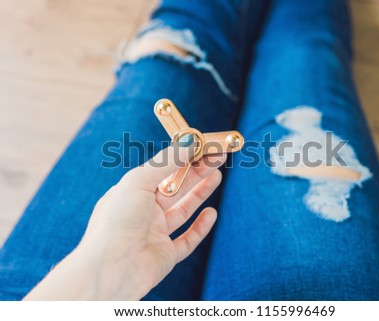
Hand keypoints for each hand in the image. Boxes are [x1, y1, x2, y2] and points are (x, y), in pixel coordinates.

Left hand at [24, 146, 225, 299]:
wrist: (109, 269)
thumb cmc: (117, 221)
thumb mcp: (140, 181)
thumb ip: (167, 162)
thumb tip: (190, 142)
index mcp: (132, 193)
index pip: (162, 170)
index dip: (183, 158)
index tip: (203, 146)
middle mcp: (143, 212)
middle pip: (176, 187)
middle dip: (197, 171)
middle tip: (217, 157)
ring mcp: (155, 233)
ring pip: (183, 210)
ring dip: (200, 193)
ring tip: (217, 175)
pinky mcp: (165, 255)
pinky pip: (187, 239)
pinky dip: (201, 227)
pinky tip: (211, 213)